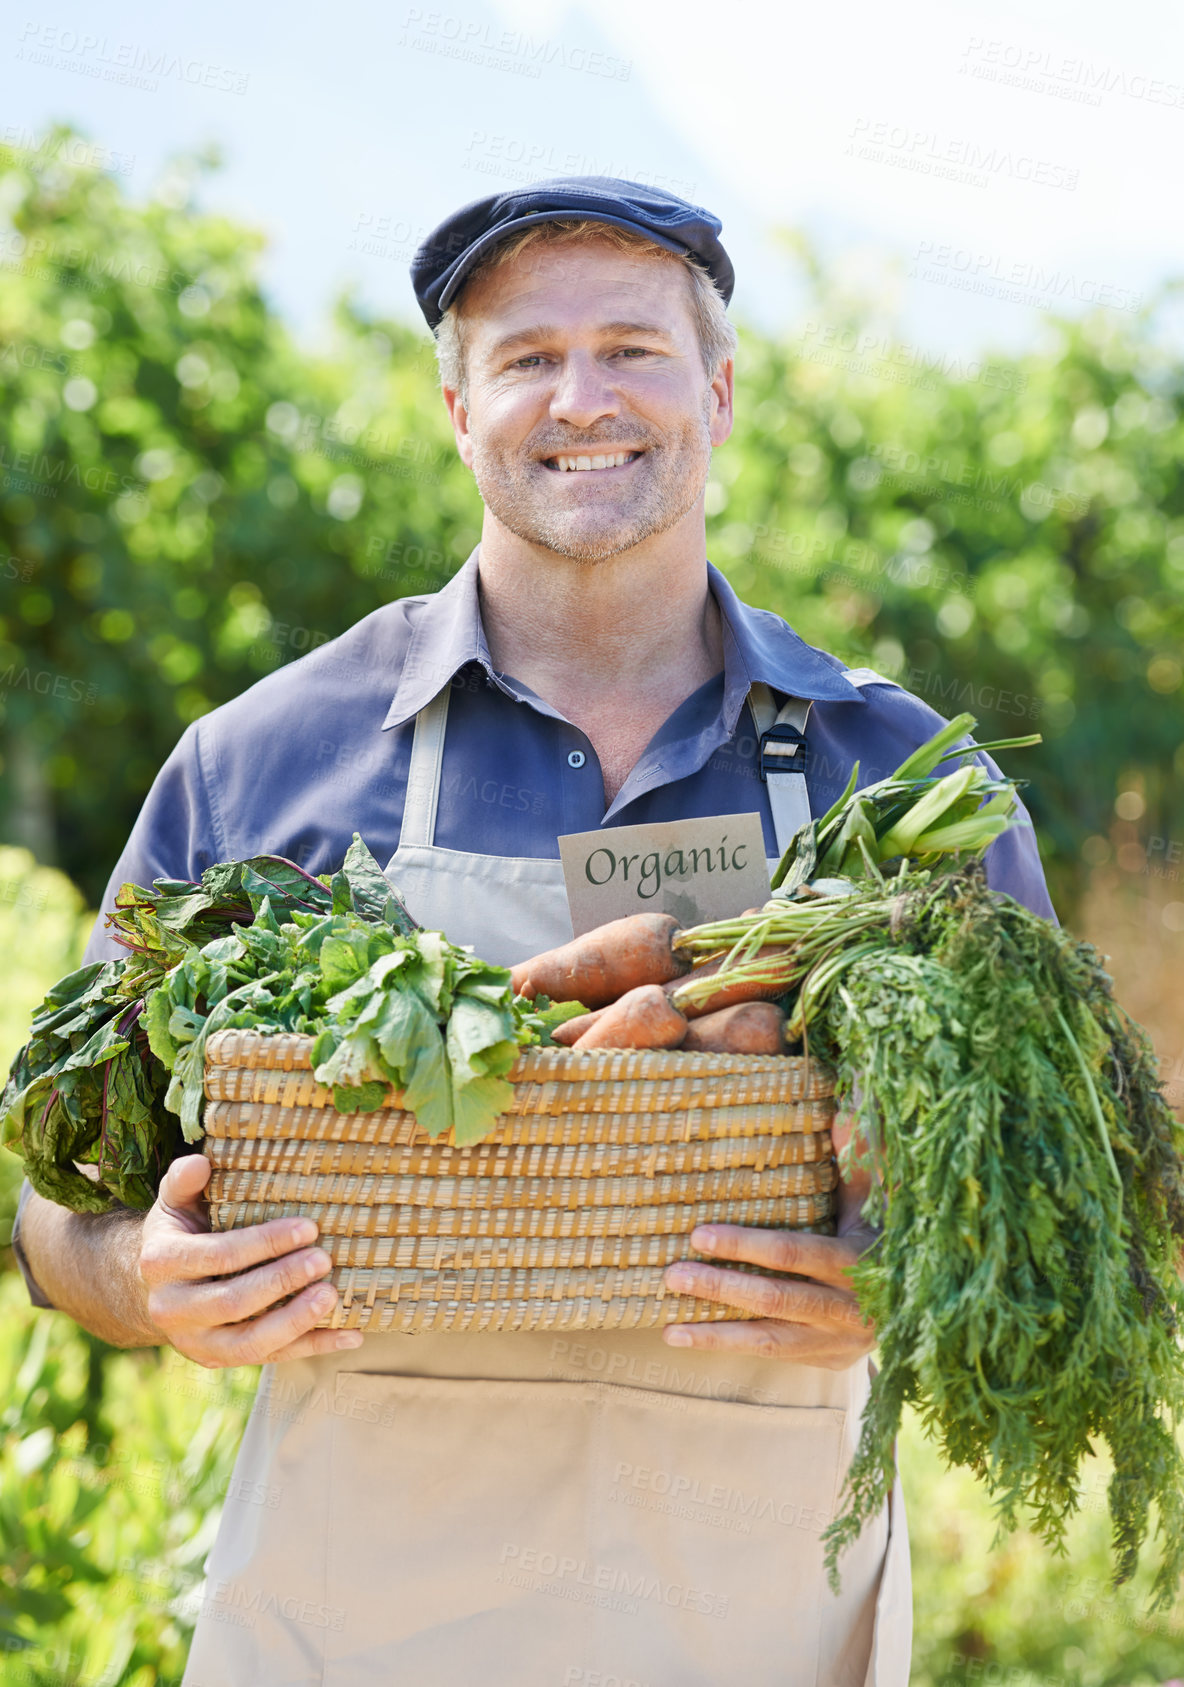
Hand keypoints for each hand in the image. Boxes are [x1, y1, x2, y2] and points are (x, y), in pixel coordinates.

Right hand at [139, 1153, 363, 1367]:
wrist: (152, 1287)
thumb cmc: (178, 1233)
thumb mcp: (174, 1202)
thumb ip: (184, 1180)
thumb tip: (201, 1162)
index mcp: (161, 1264)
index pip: (219, 1255)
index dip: (265, 1243)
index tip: (308, 1228)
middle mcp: (172, 1309)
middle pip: (234, 1302)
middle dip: (282, 1281)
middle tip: (323, 1260)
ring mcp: (196, 1342)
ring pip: (250, 1343)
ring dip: (296, 1322)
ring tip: (332, 1296)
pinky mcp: (220, 1360)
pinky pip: (271, 1359)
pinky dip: (313, 1347)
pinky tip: (350, 1333)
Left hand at [660, 1108, 877, 1367]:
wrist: (925, 1302)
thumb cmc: (885, 1233)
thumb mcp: (876, 1198)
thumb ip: (857, 1159)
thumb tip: (843, 1106)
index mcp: (857, 1261)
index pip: (794, 1253)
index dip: (745, 1246)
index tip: (699, 1234)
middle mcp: (849, 1306)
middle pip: (775, 1298)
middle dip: (721, 1287)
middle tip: (673, 1274)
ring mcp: (838, 1339)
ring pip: (770, 1337)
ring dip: (717, 1334)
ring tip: (670, 1328)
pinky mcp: (827, 1359)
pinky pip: (772, 1353)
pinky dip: (729, 1347)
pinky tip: (688, 1339)